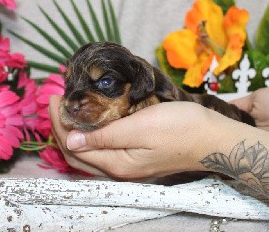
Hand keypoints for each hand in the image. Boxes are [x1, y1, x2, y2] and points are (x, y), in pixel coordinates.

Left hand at [49, 95, 232, 178]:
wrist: (213, 139)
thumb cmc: (180, 128)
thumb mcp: (140, 128)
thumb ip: (104, 137)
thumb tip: (71, 140)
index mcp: (116, 164)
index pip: (74, 146)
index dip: (59, 123)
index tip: (55, 96)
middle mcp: (119, 170)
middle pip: (78, 154)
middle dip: (63, 128)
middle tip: (58, 101)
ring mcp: (129, 167)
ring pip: (90, 153)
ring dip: (76, 133)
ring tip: (70, 109)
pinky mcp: (137, 159)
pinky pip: (104, 150)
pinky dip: (92, 136)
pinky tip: (94, 122)